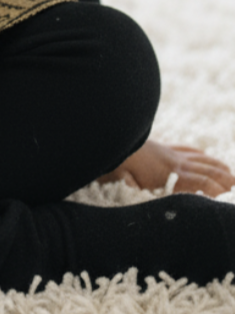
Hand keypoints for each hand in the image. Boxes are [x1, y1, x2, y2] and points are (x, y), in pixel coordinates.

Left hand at [99, 138, 234, 197]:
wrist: (105, 130)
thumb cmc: (110, 159)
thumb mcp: (115, 176)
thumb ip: (126, 185)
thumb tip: (132, 188)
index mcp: (165, 172)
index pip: (197, 182)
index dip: (215, 190)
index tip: (228, 198)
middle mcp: (172, 161)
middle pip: (205, 171)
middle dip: (224, 180)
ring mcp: (168, 152)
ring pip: (199, 159)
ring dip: (217, 168)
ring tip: (232, 176)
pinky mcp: (162, 146)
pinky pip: (186, 149)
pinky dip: (201, 155)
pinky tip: (206, 157)